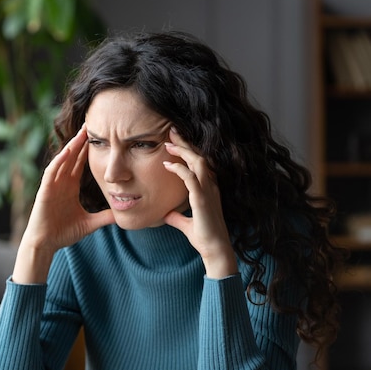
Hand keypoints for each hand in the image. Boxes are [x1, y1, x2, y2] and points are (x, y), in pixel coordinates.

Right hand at [13, 125, 113, 282]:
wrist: (46, 244)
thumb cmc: (63, 233)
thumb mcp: (90, 223)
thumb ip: (105, 217)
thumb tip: (123, 215)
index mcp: (70, 187)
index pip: (81, 163)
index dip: (89, 150)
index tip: (100, 137)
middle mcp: (61, 182)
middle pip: (72, 157)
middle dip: (81, 141)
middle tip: (91, 124)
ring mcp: (52, 185)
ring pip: (63, 160)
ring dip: (71, 146)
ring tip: (81, 132)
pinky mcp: (45, 190)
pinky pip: (52, 172)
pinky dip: (59, 161)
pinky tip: (67, 151)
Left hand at [162, 128, 237, 277]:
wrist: (215, 250)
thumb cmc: (204, 237)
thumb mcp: (186, 223)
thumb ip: (177, 216)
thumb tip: (166, 214)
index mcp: (209, 188)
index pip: (200, 162)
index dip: (189, 150)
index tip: (174, 141)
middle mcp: (211, 186)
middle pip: (200, 157)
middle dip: (186, 143)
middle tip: (171, 131)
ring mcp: (208, 192)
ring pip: (198, 163)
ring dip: (183, 151)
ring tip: (168, 144)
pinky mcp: (202, 200)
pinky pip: (191, 178)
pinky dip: (179, 169)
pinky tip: (167, 165)